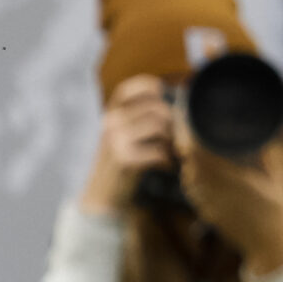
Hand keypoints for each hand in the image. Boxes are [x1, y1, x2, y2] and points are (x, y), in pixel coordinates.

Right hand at [80, 76, 175, 214]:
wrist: (102, 195)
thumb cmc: (122, 160)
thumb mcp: (124, 133)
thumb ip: (142, 115)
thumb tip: (180, 93)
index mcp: (110, 113)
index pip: (129, 89)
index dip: (150, 87)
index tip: (163, 97)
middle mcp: (110, 122)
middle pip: (156, 107)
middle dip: (172, 122)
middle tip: (173, 138)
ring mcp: (115, 140)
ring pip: (159, 125)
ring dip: (171, 140)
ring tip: (169, 151)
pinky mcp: (124, 158)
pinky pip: (159, 150)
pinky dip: (167, 159)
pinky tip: (164, 165)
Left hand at [177, 123, 282, 276]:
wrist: (268, 247)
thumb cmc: (277, 211)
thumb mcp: (276, 178)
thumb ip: (265, 154)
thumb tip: (261, 133)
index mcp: (230, 178)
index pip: (197, 150)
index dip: (189, 131)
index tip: (189, 115)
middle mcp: (212, 190)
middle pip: (187, 160)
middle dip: (187, 141)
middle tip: (191, 124)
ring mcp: (206, 203)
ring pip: (187, 174)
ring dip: (189, 158)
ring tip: (196, 143)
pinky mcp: (205, 212)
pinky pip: (192, 188)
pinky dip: (194, 174)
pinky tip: (204, 168)